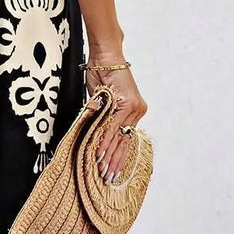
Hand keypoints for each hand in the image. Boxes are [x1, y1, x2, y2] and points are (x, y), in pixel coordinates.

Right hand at [84, 62, 147, 182]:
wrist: (105, 56)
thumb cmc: (103, 74)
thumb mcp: (102, 100)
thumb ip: (102, 118)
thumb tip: (96, 137)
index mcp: (133, 111)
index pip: (125, 139)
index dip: (117, 156)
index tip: (111, 170)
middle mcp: (137, 110)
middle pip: (124, 142)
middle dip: (114, 161)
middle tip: (108, 178)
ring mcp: (133, 107)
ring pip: (118, 137)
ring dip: (109, 155)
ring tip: (102, 170)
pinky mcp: (125, 104)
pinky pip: (112, 127)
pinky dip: (104, 141)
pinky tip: (99, 153)